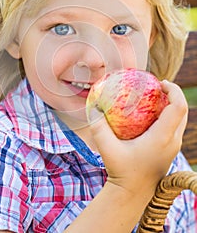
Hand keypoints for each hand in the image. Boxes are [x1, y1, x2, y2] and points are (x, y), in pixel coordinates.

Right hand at [88, 80, 187, 194]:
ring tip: (154, 96)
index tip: (160, 82)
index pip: (178, 107)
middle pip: (182, 111)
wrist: (133, 193)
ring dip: (172, 104)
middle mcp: (172, 141)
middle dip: (173, 94)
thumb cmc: (121, 171)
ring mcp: (173, 146)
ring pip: (180, 119)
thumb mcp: (107, 148)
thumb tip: (93, 107)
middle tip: (156, 86)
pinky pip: (175, 126)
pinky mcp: (170, 150)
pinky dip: (168, 115)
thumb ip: (98, 127)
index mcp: (162, 138)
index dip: (174, 90)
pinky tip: (150, 114)